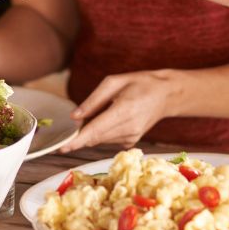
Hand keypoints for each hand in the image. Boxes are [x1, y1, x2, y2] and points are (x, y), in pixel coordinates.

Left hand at [60, 70, 179, 151]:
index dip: (77, 140)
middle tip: (76, 119)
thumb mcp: (114, 82)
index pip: (96, 130)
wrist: (166, 95)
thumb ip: (93, 100)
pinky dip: (101, 132)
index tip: (62, 148)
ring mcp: (131, 138)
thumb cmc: (139, 83)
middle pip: (95, 137)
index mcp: (124, 110)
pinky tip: (109, 119)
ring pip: (99, 140)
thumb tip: (74, 117)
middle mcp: (128, 128)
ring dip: (91, 131)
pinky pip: (107, 140)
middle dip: (80, 133)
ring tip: (101, 111)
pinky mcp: (131, 142)